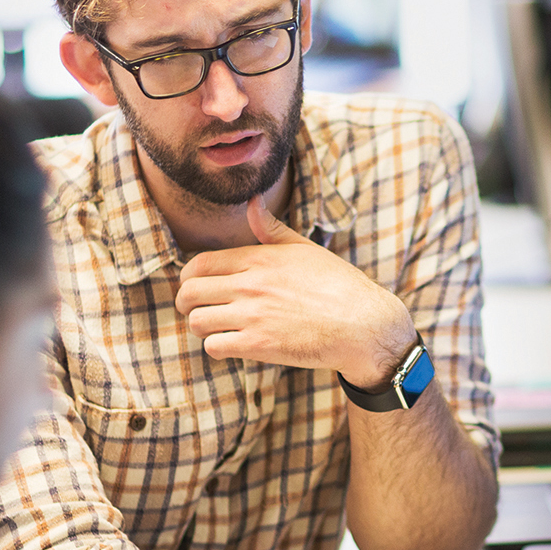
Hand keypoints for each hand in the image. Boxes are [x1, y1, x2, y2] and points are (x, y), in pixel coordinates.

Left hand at [176, 198, 414, 385]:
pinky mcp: (259, 345)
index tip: (195, 286)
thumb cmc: (338, 285)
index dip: (188, 278)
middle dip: (187, 302)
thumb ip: (271, 229)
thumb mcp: (305, 248)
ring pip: (197, 321)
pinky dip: (217, 347)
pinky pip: (214, 346)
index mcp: (259, 259)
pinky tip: (232, 344)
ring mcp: (253, 316)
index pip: (199, 264)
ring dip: (202, 326)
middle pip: (190, 292)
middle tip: (197, 309)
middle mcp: (250, 285)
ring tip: (216, 328)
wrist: (363, 324)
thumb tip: (253, 202)